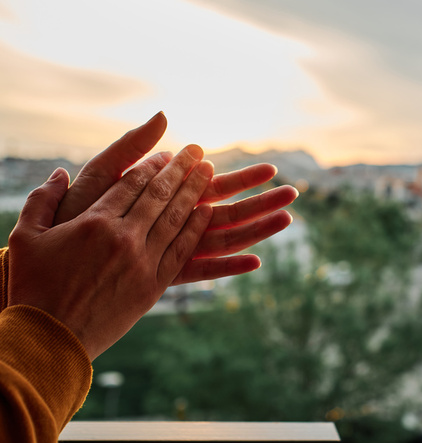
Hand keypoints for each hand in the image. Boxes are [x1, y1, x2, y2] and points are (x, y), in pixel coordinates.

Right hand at [8, 146, 212, 359]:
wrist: (50, 338)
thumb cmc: (33, 287)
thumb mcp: (26, 237)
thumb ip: (42, 200)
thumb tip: (58, 173)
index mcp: (94, 223)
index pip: (131, 185)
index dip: (151, 165)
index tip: (167, 153)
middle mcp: (124, 238)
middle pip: (159, 195)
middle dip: (180, 170)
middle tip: (197, 151)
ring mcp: (142, 262)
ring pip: (175, 219)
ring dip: (194, 192)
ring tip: (208, 172)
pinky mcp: (154, 286)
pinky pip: (181, 250)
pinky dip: (195, 228)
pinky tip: (206, 211)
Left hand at [53, 112, 297, 283]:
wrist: (52, 255)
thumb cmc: (75, 213)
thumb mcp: (103, 173)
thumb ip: (132, 148)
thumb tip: (165, 116)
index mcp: (168, 201)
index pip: (216, 186)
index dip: (245, 177)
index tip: (272, 167)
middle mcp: (177, 225)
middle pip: (230, 212)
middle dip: (262, 202)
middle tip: (294, 193)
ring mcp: (172, 249)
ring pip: (224, 238)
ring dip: (257, 229)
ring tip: (287, 219)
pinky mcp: (163, 273)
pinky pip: (202, 269)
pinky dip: (228, 267)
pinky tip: (255, 263)